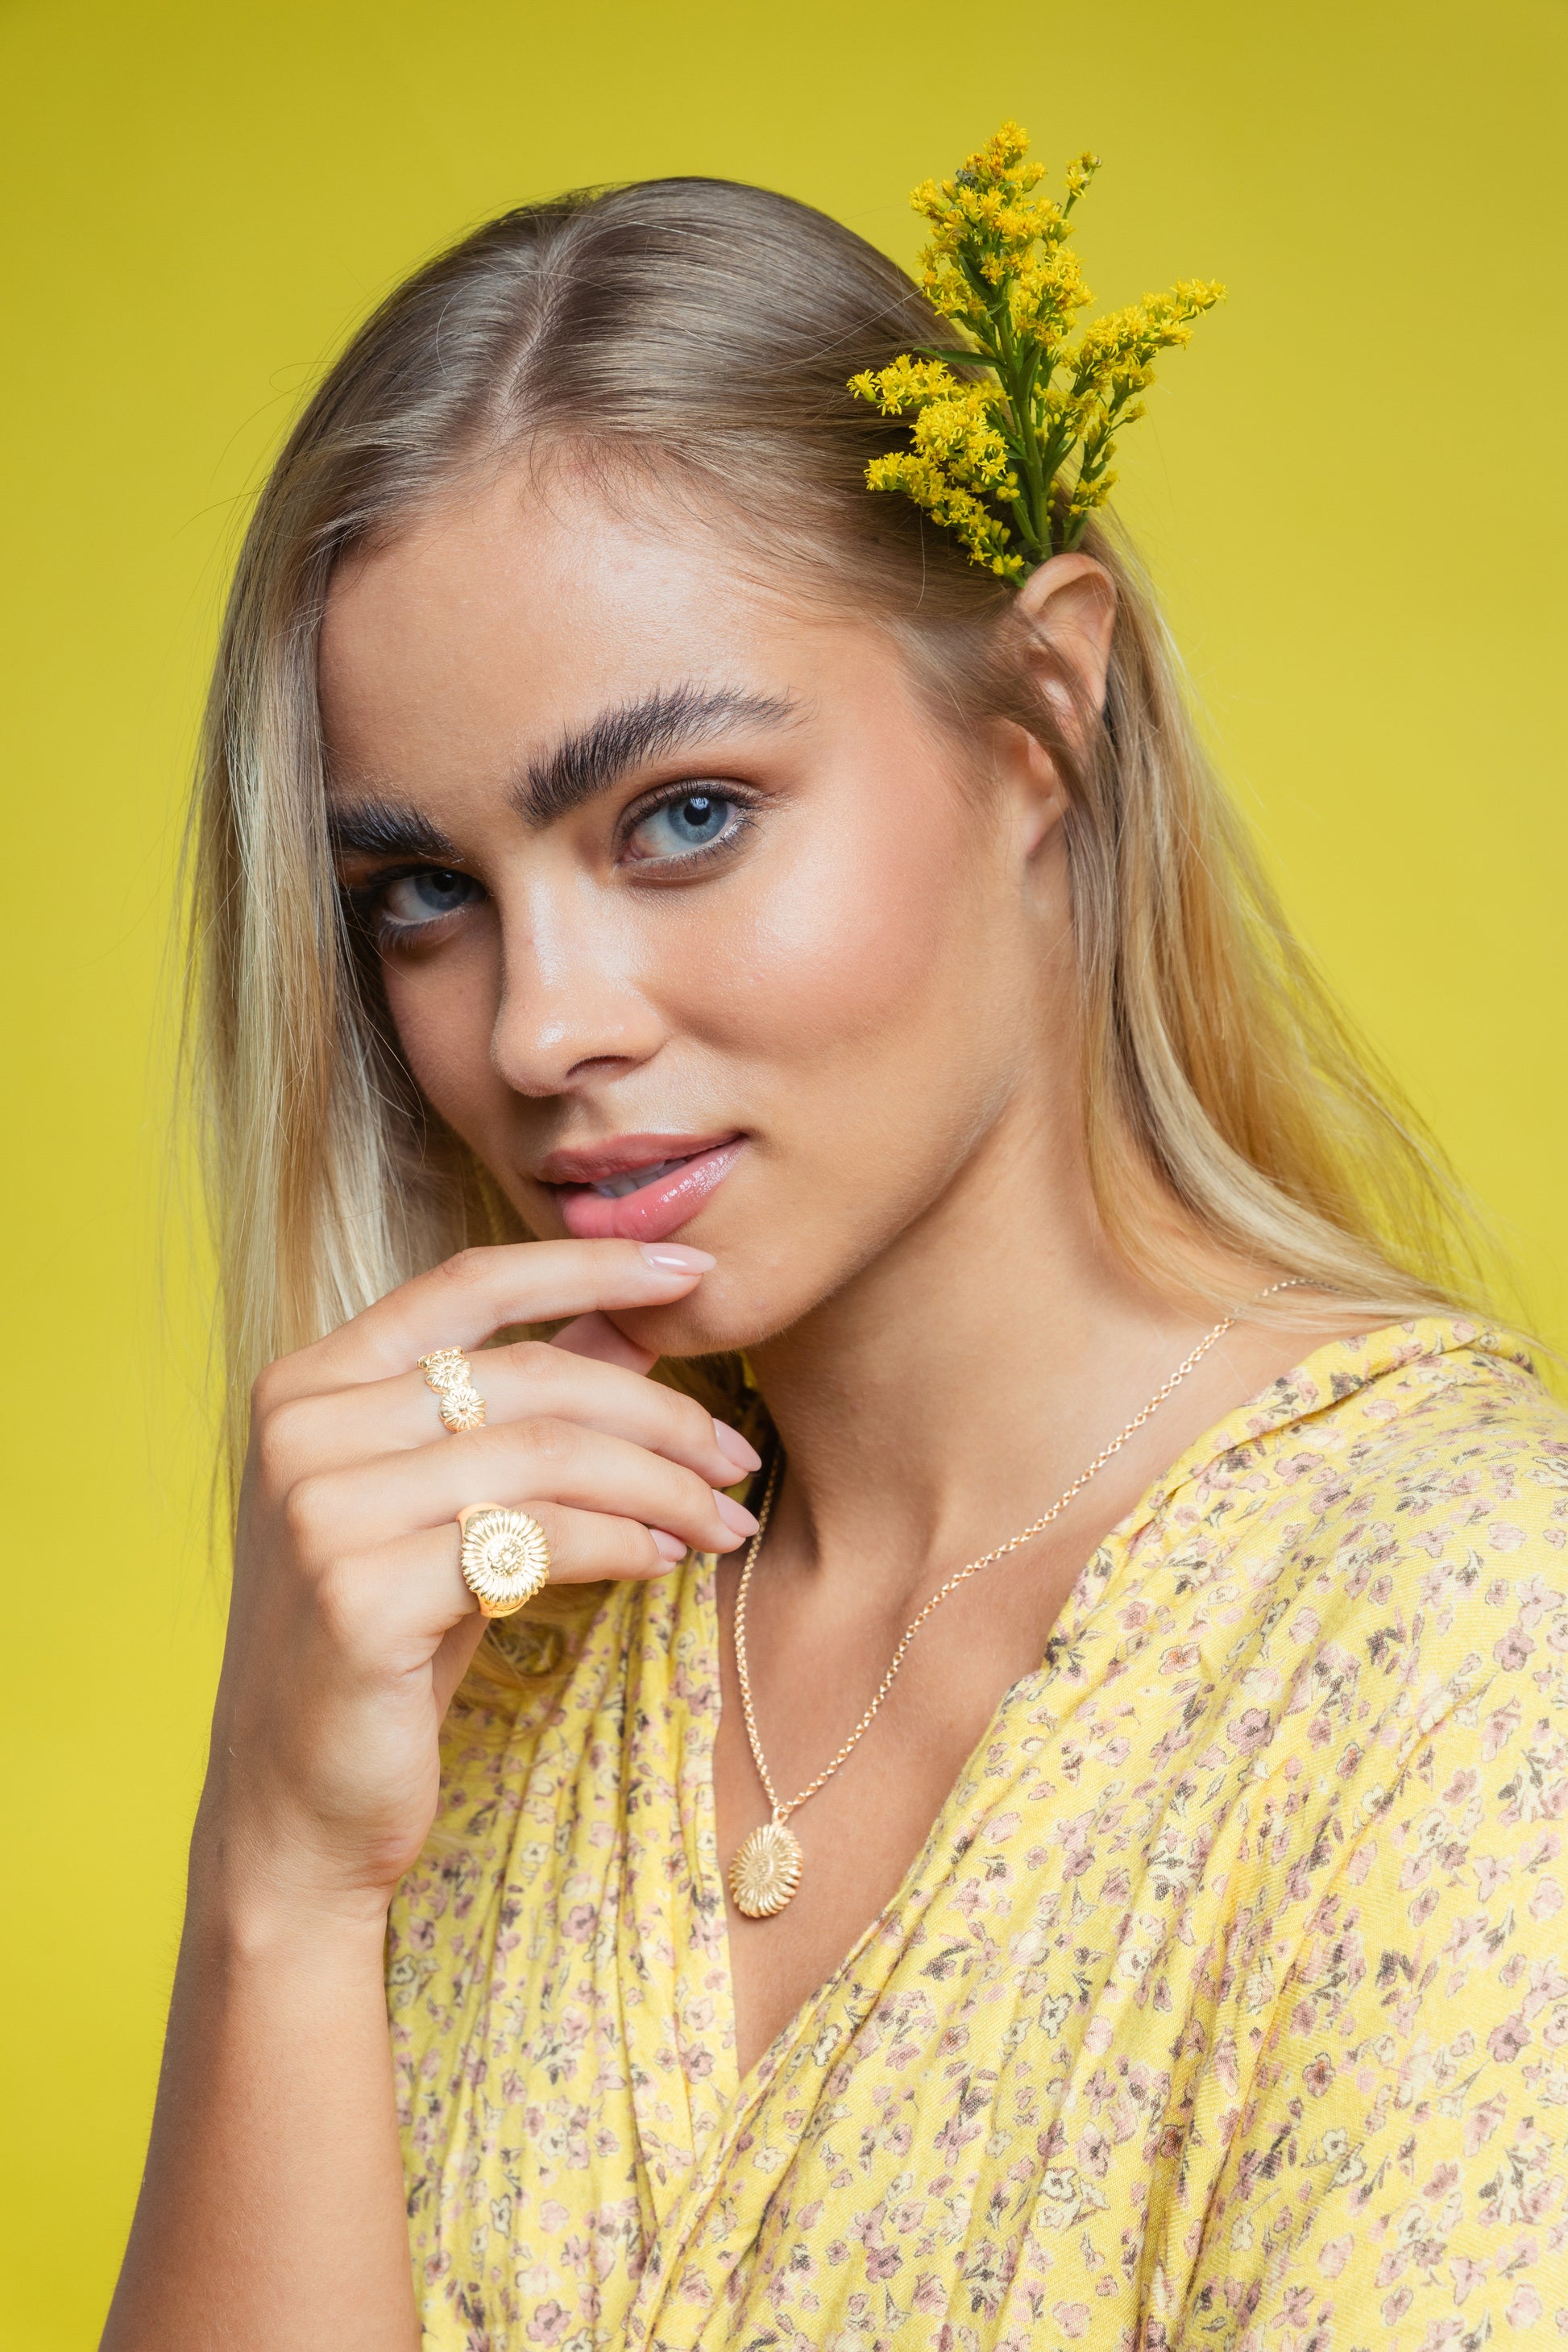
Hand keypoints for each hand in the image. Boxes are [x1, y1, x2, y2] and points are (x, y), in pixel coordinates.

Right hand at [197, 1239, 760, 1926]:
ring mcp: (319, 1509)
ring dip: (660, 1487)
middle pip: (527, 1374)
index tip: (697, 1268)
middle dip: (658, 1413)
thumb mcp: (448, 1506)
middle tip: (738, 1457)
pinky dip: (621, 1544)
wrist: (296, 1811)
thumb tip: (639, 1313)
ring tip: (723, 1521)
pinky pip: (534, 1539)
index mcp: (308, 1381)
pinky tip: (664, 1563)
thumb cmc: (383, 1649)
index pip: (469, 1282)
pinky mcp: (357, 1594)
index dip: (591, 1262)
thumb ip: (524, 1404)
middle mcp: (300, 1427)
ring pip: (544, 1455)